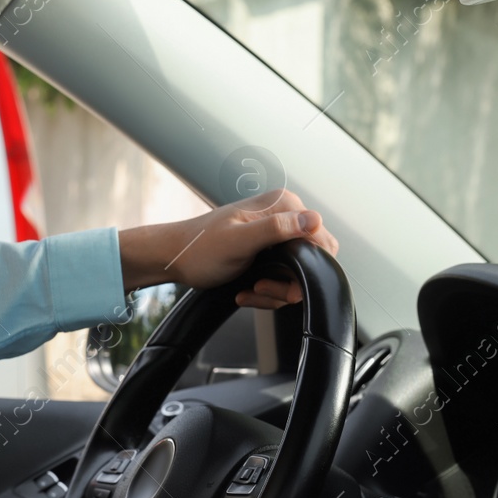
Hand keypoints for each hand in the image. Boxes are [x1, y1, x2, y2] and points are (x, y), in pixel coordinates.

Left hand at [116, 189, 339, 308]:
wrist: (176, 259)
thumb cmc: (200, 250)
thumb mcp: (238, 241)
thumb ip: (276, 228)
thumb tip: (314, 219)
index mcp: (283, 206)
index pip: (322, 240)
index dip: (309, 269)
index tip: (284, 284)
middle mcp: (285, 217)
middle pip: (313, 261)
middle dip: (290, 284)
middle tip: (262, 289)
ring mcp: (277, 235)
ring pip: (297, 274)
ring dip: (276, 292)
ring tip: (250, 290)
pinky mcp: (270, 252)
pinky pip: (283, 279)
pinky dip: (267, 292)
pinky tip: (246, 292)